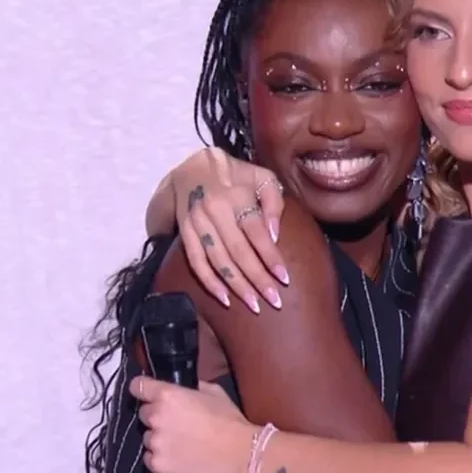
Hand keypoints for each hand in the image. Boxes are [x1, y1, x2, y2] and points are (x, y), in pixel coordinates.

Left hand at [130, 375, 255, 472]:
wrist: (239, 454)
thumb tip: (187, 389)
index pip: (138, 387)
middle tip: (177, 423)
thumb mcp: (215, 393)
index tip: (147, 393)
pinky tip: (179, 457)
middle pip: (144, 414)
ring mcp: (155, 442)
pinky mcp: (157, 464)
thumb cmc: (229, 421)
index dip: (143, 389)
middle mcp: (156, 417)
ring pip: (148, 437)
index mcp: (168, 395)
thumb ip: (195, 388)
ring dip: (159, 438)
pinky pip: (150, 458)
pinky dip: (161, 457)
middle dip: (157, 416)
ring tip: (181, 443)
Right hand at [169, 148, 288, 311]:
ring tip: (254, 305)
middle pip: (238, 251)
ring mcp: (197, 223)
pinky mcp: (185, 233)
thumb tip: (274, 235)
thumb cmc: (238, 175)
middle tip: (274, 301)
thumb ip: (274, 202)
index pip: (256, 232)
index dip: (270, 256)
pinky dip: (209, 283)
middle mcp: (214, 210)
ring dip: (236, 286)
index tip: (284, 278)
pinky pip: (196, 262)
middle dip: (257, 279)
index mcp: (236, 196)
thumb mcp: (262, 177)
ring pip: (217, 261)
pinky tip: (225, 299)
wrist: (194, 167)